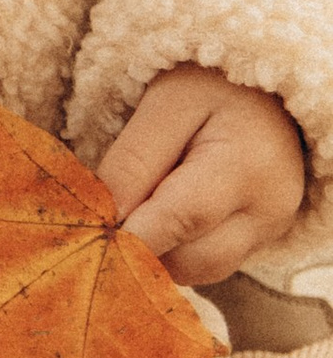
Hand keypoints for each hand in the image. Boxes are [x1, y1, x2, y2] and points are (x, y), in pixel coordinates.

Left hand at [100, 64, 308, 285]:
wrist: (263, 91)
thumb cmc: (210, 85)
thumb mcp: (166, 104)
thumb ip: (135, 159)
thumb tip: (105, 217)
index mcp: (247, 166)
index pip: (181, 218)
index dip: (130, 235)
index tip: (89, 236)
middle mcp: (269, 211)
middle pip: (193, 260)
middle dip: (142, 249)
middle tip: (103, 224)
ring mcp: (269, 231)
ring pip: (201, 272)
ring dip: (159, 255)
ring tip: (133, 216)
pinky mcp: (260, 240)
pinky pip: (211, 264)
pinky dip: (177, 251)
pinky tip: (157, 223)